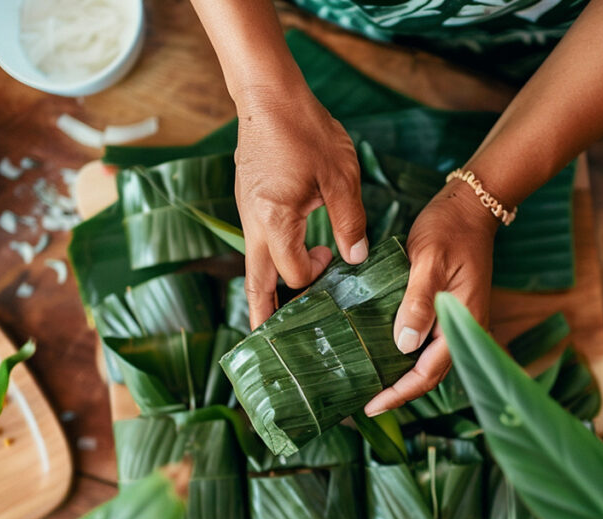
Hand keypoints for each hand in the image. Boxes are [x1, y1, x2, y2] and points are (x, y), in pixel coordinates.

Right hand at [234, 87, 367, 328]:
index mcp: (275, 221)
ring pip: (254, 260)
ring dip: (266, 284)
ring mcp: (246, 210)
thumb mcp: (341, 176)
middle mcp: (254, 222)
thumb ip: (350, 222)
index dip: (316, 276)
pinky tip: (285, 255)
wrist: (268, 94)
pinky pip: (256, 238)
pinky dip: (268, 257)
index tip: (332, 259)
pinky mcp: (248, 198)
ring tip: (274, 311)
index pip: (294, 273)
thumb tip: (355, 259)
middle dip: (262, 312)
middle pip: (255, 281)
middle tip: (267, 341)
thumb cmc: (306, 130)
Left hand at [364, 184, 498, 415]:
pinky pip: (426, 342)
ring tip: (368, 383)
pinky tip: (380, 352)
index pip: (430, 373)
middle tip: (362, 402)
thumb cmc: (450, 229)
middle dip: (398, 391)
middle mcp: (462, 329)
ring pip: (428, 361)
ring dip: (400, 375)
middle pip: (429, 375)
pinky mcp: (447, 311)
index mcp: (462, 323)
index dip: (399, 393)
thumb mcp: (430, 261)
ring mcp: (456, 321)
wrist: (470, 207)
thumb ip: (417, 302)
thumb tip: (404, 345)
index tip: (371, 405)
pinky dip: (404, 353)